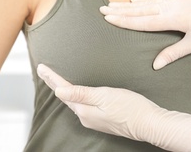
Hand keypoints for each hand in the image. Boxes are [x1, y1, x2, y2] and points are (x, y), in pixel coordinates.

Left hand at [37, 64, 190, 151]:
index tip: (41, 67)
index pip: (63, 90)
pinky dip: (75, 95)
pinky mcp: (102, 118)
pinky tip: (76, 92)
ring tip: (54, 79)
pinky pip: (83, 104)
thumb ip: (81, 94)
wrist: (149, 124)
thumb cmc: (130, 108)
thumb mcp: (104, 97)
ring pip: (73, 100)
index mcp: (84, 110)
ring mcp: (94, 119)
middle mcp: (86, 116)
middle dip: (54, 83)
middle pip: (66, 96)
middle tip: (43, 71)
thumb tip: (59, 91)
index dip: (51, 78)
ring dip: (63, 89)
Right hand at [100, 0, 190, 68]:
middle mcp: (173, 5)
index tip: (108, 18)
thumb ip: (174, 53)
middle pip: (140, 9)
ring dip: (128, 3)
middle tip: (102, 9)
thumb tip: (155, 65)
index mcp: (176, 18)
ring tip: (112, 4)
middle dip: (119, 10)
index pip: (143, 21)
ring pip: (147, 1)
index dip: (124, 20)